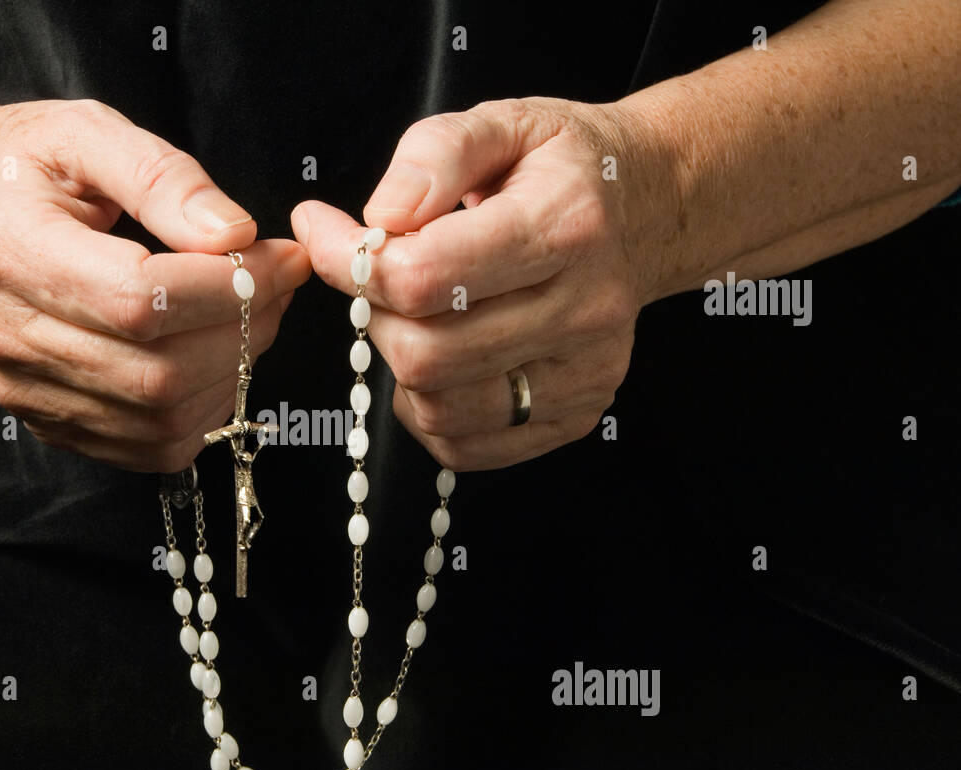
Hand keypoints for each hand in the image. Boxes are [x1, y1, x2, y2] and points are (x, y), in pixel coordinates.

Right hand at [0, 99, 310, 471]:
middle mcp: (7, 334)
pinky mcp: (50, 423)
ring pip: (162, 417)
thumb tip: (235, 236)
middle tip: (279, 286)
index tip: (279, 258)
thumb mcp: (90, 133)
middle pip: (156, 372)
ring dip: (234, 371)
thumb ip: (164, 178)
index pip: (138, 300)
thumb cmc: (29, 167)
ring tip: (257, 316)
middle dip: (243, 332)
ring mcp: (24, 390)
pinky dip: (204, 410)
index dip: (226, 289)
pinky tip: (219, 359)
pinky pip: (150, 446)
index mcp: (10, 251)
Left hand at [292, 97, 645, 470]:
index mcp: (565, 226)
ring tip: (416, 316)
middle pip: (427, 355)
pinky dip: (428, 411)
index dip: (350, 262)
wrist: (645, 210)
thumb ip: (434, 154)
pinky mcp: (575, 414)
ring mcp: (585, 373)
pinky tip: (441, 361)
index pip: (426, 276)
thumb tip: (381, 217)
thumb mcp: (503, 123)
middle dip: (375, 318)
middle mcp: (585, 309)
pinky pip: (465, 447)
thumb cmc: (563, 168)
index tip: (324, 232)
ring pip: (439, 410)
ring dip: (399, 367)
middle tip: (378, 281)